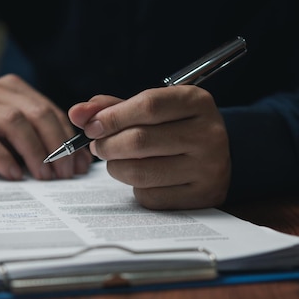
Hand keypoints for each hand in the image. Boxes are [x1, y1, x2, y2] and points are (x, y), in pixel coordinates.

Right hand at [0, 74, 91, 179]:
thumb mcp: (15, 135)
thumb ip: (44, 140)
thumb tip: (79, 162)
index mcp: (13, 89)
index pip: (50, 111)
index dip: (69, 139)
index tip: (79, 165)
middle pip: (36, 113)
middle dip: (57, 145)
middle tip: (64, 173)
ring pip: (13, 122)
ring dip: (34, 152)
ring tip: (43, 176)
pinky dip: (4, 158)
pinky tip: (14, 174)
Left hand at [68, 86, 230, 209]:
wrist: (220, 155)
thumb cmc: (178, 127)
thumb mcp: (155, 108)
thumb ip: (115, 107)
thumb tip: (77, 113)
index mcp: (198, 102)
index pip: (148, 106)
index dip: (112, 116)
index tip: (91, 126)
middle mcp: (208, 134)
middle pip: (140, 141)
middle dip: (107, 145)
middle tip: (98, 147)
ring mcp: (208, 168)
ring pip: (141, 172)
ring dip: (116, 168)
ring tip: (116, 161)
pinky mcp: (202, 196)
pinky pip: (151, 196)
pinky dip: (136, 189)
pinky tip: (143, 178)